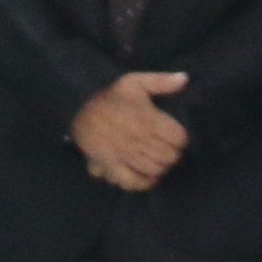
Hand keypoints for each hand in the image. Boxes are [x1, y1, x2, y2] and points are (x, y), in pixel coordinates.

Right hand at [69, 71, 192, 191]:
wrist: (77, 109)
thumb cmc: (109, 97)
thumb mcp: (134, 82)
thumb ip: (160, 81)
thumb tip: (185, 78)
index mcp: (147, 120)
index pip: (179, 139)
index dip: (181, 139)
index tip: (176, 136)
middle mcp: (138, 140)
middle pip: (170, 157)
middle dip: (173, 154)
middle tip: (168, 149)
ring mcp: (124, 155)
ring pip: (155, 170)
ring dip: (161, 167)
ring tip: (159, 160)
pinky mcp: (111, 166)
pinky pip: (132, 182)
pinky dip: (144, 183)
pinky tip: (149, 177)